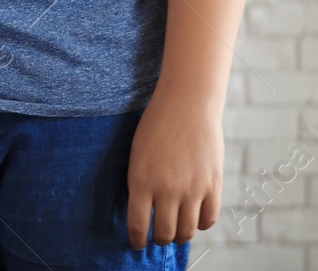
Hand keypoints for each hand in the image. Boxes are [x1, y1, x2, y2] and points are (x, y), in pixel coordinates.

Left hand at [126, 87, 223, 247]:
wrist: (186, 105)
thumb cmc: (155, 126)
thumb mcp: (136, 155)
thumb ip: (140, 183)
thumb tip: (144, 210)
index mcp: (140, 180)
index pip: (137, 224)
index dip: (137, 240)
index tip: (137, 244)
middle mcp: (166, 190)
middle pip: (164, 233)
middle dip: (159, 239)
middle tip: (158, 237)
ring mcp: (192, 189)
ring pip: (187, 231)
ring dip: (180, 235)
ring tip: (176, 231)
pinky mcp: (213, 186)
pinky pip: (208, 219)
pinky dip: (200, 224)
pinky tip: (194, 218)